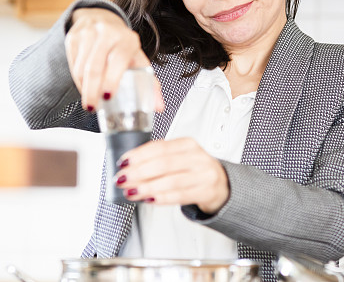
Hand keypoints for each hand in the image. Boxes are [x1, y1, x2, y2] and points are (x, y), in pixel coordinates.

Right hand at [65, 7, 163, 112]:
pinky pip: (72, 64)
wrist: (102, 20)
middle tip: (92, 107)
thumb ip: (149, 83)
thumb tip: (159, 107)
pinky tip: (83, 86)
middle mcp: (107, 33)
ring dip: (84, 88)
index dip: (112, 80)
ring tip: (89, 99)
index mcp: (127, 39)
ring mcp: (88, 33)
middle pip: (95, 67)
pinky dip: (77, 80)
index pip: (118, 59)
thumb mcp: (137, 59)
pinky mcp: (73, 37)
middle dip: (92, 91)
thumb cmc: (122, 45)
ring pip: (81, 68)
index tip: (108, 96)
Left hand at [113, 138, 229, 213]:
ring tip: (131, 191)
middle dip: (138, 172)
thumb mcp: (180, 157)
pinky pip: (179, 196)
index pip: (160, 147)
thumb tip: (129, 166)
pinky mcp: (206, 191)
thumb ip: (158, 158)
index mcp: (188, 144)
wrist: (222, 185)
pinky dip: (161, 198)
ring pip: (170, 181)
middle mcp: (197, 157)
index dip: (139, 155)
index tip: (123, 162)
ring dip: (146, 187)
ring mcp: (203, 175)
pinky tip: (148, 199)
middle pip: (163, 164)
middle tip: (122, 179)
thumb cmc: (194, 170)